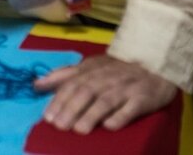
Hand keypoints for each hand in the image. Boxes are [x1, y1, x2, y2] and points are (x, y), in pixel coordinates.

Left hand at [35, 55, 177, 132]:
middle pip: (86, 93)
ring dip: (91, 115)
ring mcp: (125, 88)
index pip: (71, 85)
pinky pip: (130, 108)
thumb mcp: (89, 66)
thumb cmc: (117, 68)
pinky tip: (109, 126)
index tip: (47, 117)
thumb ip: (63, 75)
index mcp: (91, 70)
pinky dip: (120, 117)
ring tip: (79, 129)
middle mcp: (106, 78)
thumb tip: (36, 84)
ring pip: (106, 101)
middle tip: (59, 126)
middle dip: (70, 109)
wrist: (155, 63)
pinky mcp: (143, 98)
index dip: (59, 100)